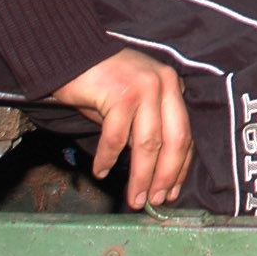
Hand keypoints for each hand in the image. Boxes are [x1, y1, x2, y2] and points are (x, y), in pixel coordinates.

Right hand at [53, 48, 192, 209]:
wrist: (71, 54)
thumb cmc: (102, 84)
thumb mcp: (134, 104)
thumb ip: (146, 129)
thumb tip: (154, 173)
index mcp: (173, 87)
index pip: (185, 134)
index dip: (179, 167)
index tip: (171, 191)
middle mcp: (165, 84)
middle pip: (175, 141)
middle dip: (165, 176)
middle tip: (153, 200)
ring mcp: (145, 87)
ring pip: (148, 144)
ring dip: (140, 176)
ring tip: (133, 197)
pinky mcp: (122, 94)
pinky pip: (117, 137)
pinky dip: (109, 159)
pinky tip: (102, 171)